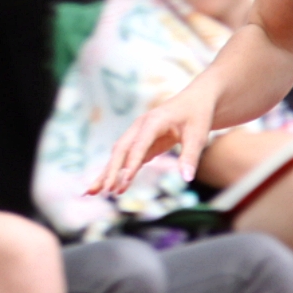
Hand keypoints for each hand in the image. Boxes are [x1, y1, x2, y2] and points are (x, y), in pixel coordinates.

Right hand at [88, 86, 217, 196]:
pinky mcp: (141, 143)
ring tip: (93, 192)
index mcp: (153, 121)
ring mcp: (138, 134)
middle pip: (120, 149)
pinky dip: (118, 172)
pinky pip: (126, 159)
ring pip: (118, 154)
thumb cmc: (198, 115)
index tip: (124, 181)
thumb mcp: (199, 134)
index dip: (131, 163)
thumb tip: (186, 178)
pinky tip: (113, 189)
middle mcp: (140, 126)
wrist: (196, 100)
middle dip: (110, 170)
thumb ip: (191, 156)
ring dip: (107, 173)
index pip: (139, 144)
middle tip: (104, 190)